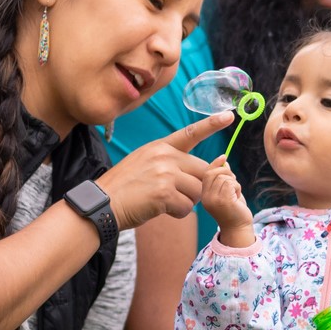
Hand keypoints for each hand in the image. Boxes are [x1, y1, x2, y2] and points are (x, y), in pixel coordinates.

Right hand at [97, 112, 234, 229]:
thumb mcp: (145, 164)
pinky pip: (187, 207)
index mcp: (160, 146)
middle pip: (202, 170)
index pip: (190, 133)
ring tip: (164, 203)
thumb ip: (171, 163)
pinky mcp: (164, 192)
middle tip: (176, 195)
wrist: (101, 204)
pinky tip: (161, 210)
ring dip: (186, 202)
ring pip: (198, 191)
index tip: (229, 116)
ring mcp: (165, 173)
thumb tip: (204, 168)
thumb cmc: (124, 188)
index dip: (211, 125)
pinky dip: (178, 213)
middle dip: (196, 187)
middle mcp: (164, 156)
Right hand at [198, 156, 254, 245]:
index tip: (224, 156)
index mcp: (204, 195)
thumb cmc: (234, 211)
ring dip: (234, 182)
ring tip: (235, 194)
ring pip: (224, 177)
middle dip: (227, 172)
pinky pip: (230, 183)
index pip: (206, 174)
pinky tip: (237, 197)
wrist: (238, 229)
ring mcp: (214, 200)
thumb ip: (224, 178)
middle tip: (234, 182)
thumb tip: (224, 162)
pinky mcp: (223, 201)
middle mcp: (206, 197)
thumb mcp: (227, 192)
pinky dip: (237, 187)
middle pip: (214, 173)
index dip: (215, 163)